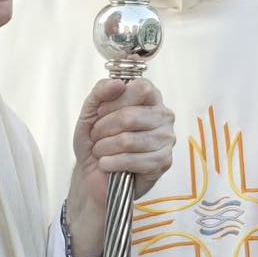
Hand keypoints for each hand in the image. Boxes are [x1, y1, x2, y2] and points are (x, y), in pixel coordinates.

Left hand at [65, 78, 174, 256]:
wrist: (94, 174)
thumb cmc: (96, 140)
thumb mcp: (91, 111)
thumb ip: (100, 91)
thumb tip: (118, 83)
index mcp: (151, 98)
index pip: (141, 88)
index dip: (114, 101)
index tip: (100, 113)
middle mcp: (164, 116)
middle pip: (130, 116)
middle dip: (103, 129)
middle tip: (96, 137)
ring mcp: (166, 139)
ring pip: (128, 140)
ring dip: (104, 147)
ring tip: (100, 151)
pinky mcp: (163, 162)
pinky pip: (132, 160)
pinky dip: (111, 163)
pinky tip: (106, 164)